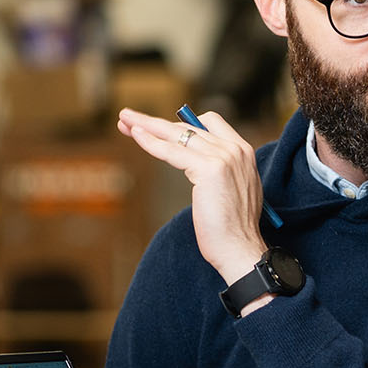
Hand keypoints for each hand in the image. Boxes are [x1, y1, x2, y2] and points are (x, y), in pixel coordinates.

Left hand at [117, 107, 268, 282]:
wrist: (240, 249)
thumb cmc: (232, 229)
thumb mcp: (232, 190)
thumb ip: (219, 170)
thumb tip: (193, 162)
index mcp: (243, 151)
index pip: (209, 123)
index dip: (180, 122)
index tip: (158, 126)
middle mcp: (234, 149)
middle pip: (188, 126)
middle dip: (156, 122)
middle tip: (130, 118)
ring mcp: (223, 157)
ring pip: (176, 134)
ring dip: (147, 125)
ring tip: (124, 120)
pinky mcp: (208, 169)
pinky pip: (171, 151)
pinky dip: (151, 142)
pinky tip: (136, 135)